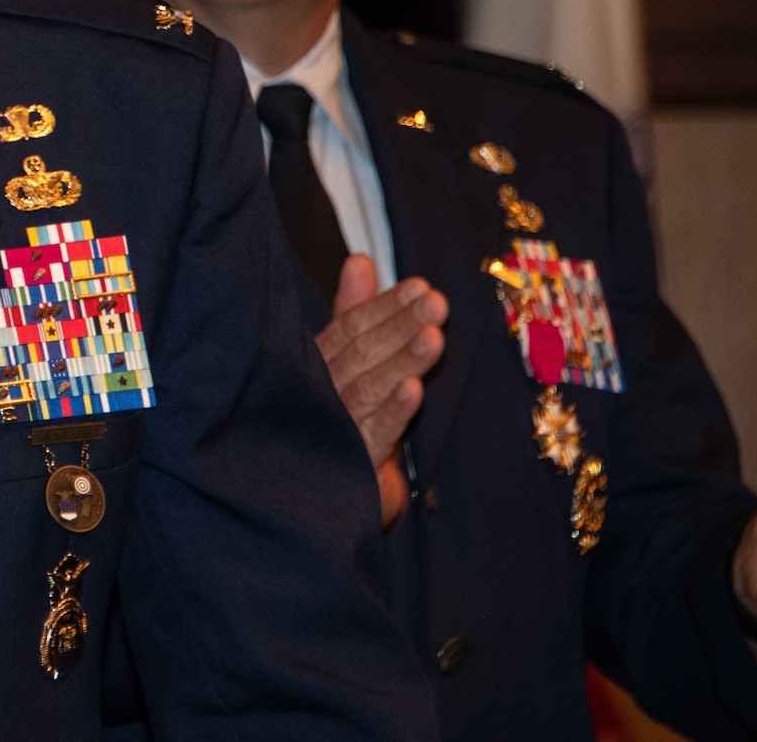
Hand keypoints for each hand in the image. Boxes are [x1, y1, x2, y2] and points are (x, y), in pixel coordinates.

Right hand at [315, 254, 448, 527]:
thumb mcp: (350, 358)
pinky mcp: (350, 464)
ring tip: (433, 337)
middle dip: (401, 325)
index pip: (351, 327)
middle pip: (361, 353)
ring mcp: (333, 427)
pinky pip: (372, 433)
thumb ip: (355, 311)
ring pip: (368, 387)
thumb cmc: (341, 415)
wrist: (328, 495)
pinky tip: (413, 390)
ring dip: (401, 361)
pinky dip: (392, 411)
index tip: (421, 287)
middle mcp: (321, 391)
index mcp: (319, 362)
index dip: (386, 306)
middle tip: (436, 303)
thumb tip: (360, 259)